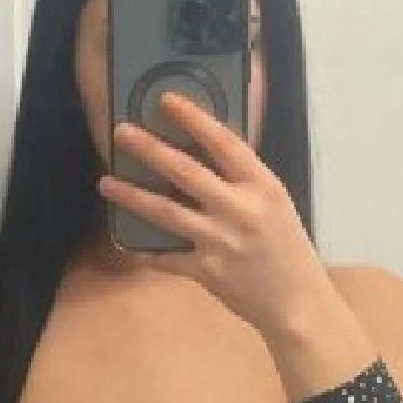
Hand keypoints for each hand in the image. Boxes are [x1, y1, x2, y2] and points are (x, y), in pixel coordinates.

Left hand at [96, 91, 330, 339]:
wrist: (297, 302)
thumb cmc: (287, 248)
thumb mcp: (275, 204)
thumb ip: (243, 181)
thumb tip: (203, 154)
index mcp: (262, 187)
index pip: (224, 142)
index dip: (193, 118)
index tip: (166, 100)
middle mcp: (240, 210)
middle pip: (186, 172)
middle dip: (150, 149)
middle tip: (121, 132)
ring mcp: (221, 241)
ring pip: (166, 212)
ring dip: (132, 196)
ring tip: (105, 182)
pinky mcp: (207, 272)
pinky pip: (166, 257)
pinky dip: (144, 250)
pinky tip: (123, 242)